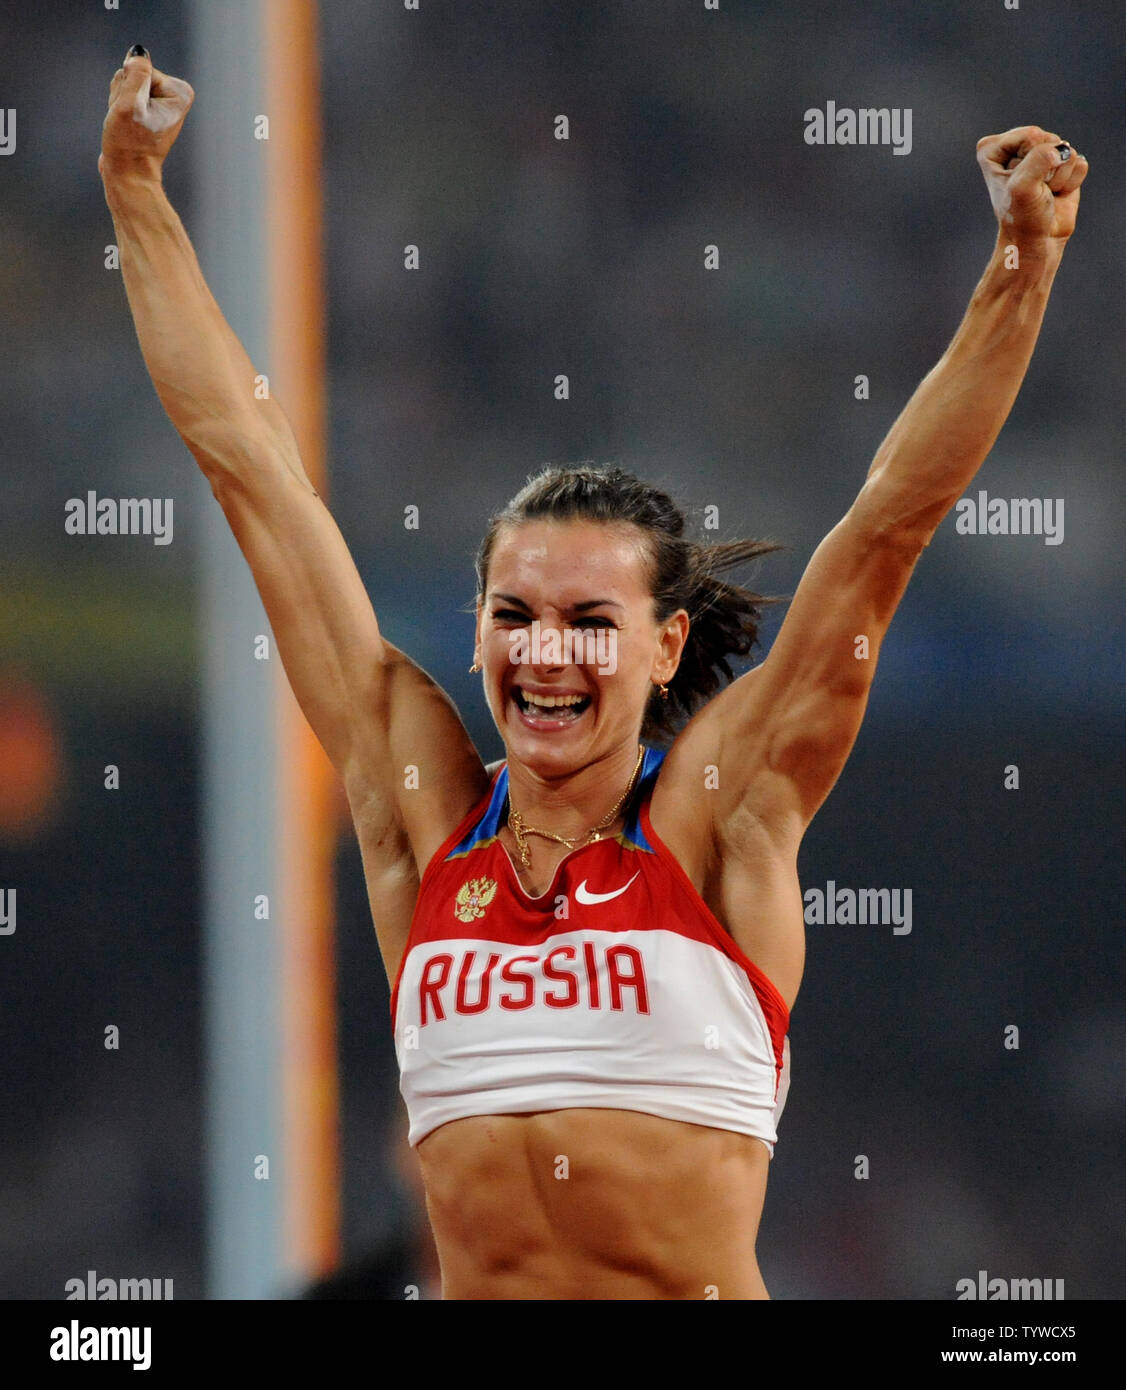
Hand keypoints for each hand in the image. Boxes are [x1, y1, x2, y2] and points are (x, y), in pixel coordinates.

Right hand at [99, 46, 193, 179]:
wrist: (128, 173)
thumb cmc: (129, 143)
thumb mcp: (129, 103)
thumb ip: (135, 73)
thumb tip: (139, 53)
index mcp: (180, 92)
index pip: (141, 70)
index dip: (130, 90)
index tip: (134, 114)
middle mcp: (174, 96)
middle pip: (134, 76)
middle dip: (124, 96)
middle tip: (128, 121)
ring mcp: (161, 104)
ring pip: (126, 85)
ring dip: (119, 103)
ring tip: (126, 125)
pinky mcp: (148, 110)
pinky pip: (124, 96)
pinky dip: (118, 109)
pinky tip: (124, 125)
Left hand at [976, 125, 1087, 245]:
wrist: (1037, 240)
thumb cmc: (1022, 216)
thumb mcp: (1022, 187)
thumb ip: (1038, 160)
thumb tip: (1062, 150)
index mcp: (993, 148)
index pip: (1031, 135)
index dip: (1031, 161)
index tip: (1020, 183)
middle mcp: (1018, 146)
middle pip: (1050, 140)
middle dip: (1047, 170)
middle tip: (1036, 191)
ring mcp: (1042, 154)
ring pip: (1067, 151)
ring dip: (1059, 178)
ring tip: (1046, 193)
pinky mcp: (1063, 165)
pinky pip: (1080, 163)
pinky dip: (1071, 182)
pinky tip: (1058, 194)